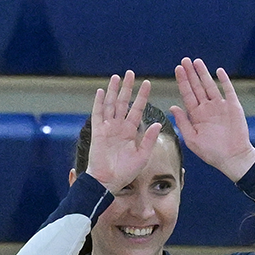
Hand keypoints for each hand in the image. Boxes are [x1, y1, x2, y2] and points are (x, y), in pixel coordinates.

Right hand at [86, 72, 161, 191]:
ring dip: (114, 91)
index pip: (137, 109)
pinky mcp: (98, 132)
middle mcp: (119, 127)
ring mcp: (107, 128)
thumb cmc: (125, 172)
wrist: (108, 181)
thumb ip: (149, 139)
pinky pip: (98, 114)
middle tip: (130, 73)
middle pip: (123, 103)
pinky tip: (102, 91)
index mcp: (130, 132)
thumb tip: (156, 123)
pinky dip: (100, 102)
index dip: (142, 96)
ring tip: (117, 77)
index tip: (147, 83)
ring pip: (111, 104)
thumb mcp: (142, 156)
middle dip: (127, 88)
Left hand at [171, 58, 254, 181]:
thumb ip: (183, 122)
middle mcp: (207, 108)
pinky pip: (228, 90)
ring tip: (197, 61)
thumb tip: (173, 107)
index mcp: (196, 115)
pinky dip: (224, 81)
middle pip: (197, 87)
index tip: (177, 69)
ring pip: (210, 86)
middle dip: (190, 74)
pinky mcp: (233, 106)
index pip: (187, 94)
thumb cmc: (211, 152)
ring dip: (204, 74)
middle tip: (184, 60)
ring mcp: (220, 106)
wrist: (232, 158)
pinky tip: (218, 71)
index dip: (182, 82)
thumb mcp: (192, 139)